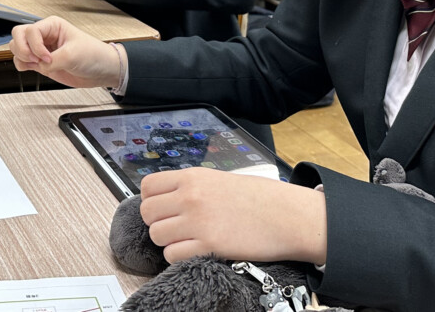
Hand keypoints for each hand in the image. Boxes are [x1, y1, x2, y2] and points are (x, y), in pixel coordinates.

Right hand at [10, 16, 122, 88]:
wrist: (101, 71)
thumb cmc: (93, 55)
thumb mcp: (73, 55)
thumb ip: (52, 60)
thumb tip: (39, 65)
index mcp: (52, 26)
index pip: (31, 30)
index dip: (36, 46)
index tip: (47, 57)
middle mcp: (44, 35)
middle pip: (18, 35)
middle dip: (23, 48)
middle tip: (36, 59)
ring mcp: (41, 49)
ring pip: (17, 47)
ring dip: (22, 57)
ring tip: (37, 64)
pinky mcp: (40, 62)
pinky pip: (21, 61)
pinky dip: (22, 65)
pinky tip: (34, 68)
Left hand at [140, 168, 326, 265]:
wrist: (287, 215)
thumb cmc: (259, 197)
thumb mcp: (219, 179)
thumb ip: (191, 187)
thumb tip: (169, 198)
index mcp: (192, 177)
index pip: (148, 187)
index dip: (151, 200)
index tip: (161, 208)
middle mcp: (190, 197)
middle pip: (148, 213)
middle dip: (157, 222)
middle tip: (174, 228)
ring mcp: (198, 221)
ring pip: (157, 236)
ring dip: (168, 241)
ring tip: (186, 241)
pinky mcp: (209, 245)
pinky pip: (172, 255)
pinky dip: (178, 257)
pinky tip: (194, 252)